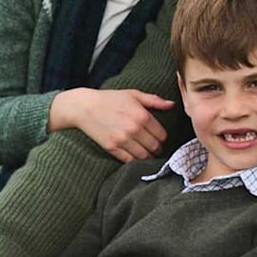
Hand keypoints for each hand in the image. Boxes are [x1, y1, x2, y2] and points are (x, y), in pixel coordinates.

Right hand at [50, 87, 173, 161]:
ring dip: (148, 157)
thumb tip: (172, 104)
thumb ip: (154, 100)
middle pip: (155, 147)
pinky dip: (135, 161)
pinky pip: (129, 160)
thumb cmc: (110, 99)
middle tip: (155, 148)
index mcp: (142, 115)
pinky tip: (136, 157)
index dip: (163, 138)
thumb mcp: (134, 95)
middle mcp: (134, 129)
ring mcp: (122, 140)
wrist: (84, 107)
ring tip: (147, 154)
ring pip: (144, 156)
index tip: (160, 138)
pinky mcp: (112, 148)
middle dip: (157, 149)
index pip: (162, 135)